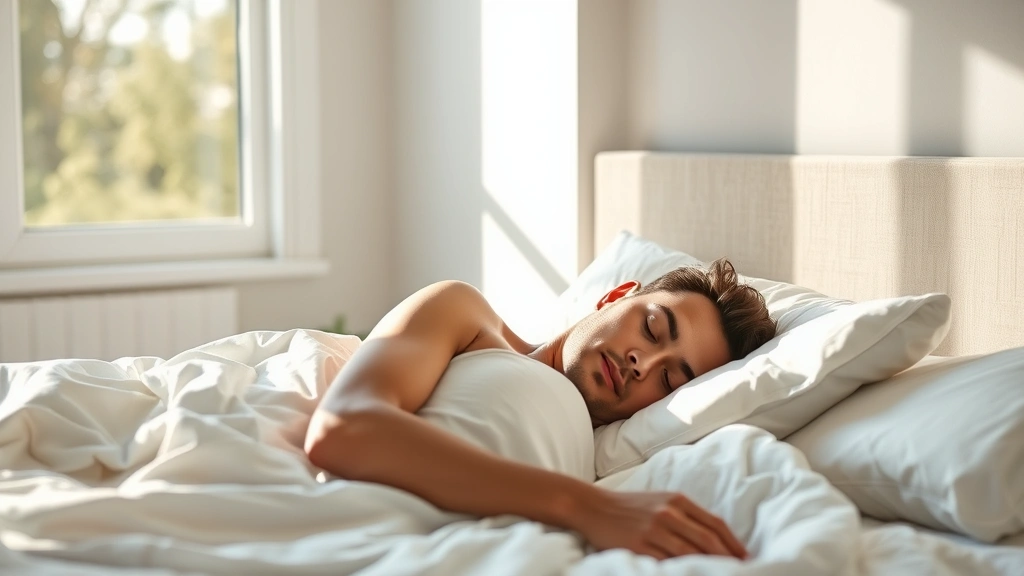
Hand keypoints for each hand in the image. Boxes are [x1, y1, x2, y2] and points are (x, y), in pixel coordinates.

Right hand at [573, 489, 747, 560]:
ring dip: (709, 567)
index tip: (746, 558)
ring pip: (690, 553)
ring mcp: (653, 530)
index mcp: (677, 500)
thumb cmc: (629, 506)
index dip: (734, 543)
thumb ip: (686, 515)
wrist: (593, 506)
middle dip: (728, 559)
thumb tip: (714, 537)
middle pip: (708, 539)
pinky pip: (665, 563)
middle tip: (743, 572)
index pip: (715, 523)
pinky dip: (680, 571)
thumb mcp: (660, 501)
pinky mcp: (638, 546)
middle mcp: (668, 513)